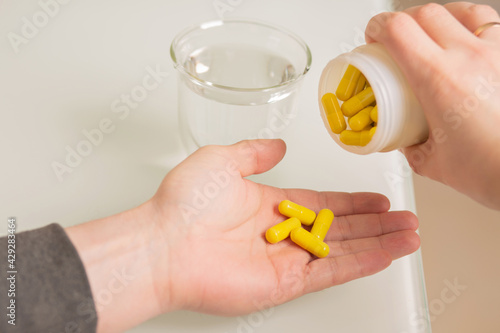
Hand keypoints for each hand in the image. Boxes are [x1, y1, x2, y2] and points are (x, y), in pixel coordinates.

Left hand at [68, 139, 419, 332]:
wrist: (164, 243)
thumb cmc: (184, 203)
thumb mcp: (222, 159)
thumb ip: (254, 152)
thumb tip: (276, 146)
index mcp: (269, 205)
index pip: (322, 204)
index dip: (351, 202)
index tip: (376, 199)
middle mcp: (280, 233)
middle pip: (340, 228)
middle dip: (375, 224)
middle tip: (404, 219)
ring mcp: (284, 260)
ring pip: (342, 250)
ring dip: (378, 243)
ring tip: (408, 236)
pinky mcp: (284, 283)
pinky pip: (330, 271)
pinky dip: (361, 263)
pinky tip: (385, 254)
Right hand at [365, 2, 499, 208]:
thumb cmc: (493, 170)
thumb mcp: (432, 163)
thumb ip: (412, 146)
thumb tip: (406, 137)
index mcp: (440, 80)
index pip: (399, 29)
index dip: (378, 26)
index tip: (374, 36)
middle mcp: (470, 58)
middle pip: (426, 13)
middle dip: (402, 21)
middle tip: (395, 39)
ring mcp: (497, 55)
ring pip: (462, 9)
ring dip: (438, 16)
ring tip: (430, 31)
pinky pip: (490, 24)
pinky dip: (470, 25)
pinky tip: (464, 41)